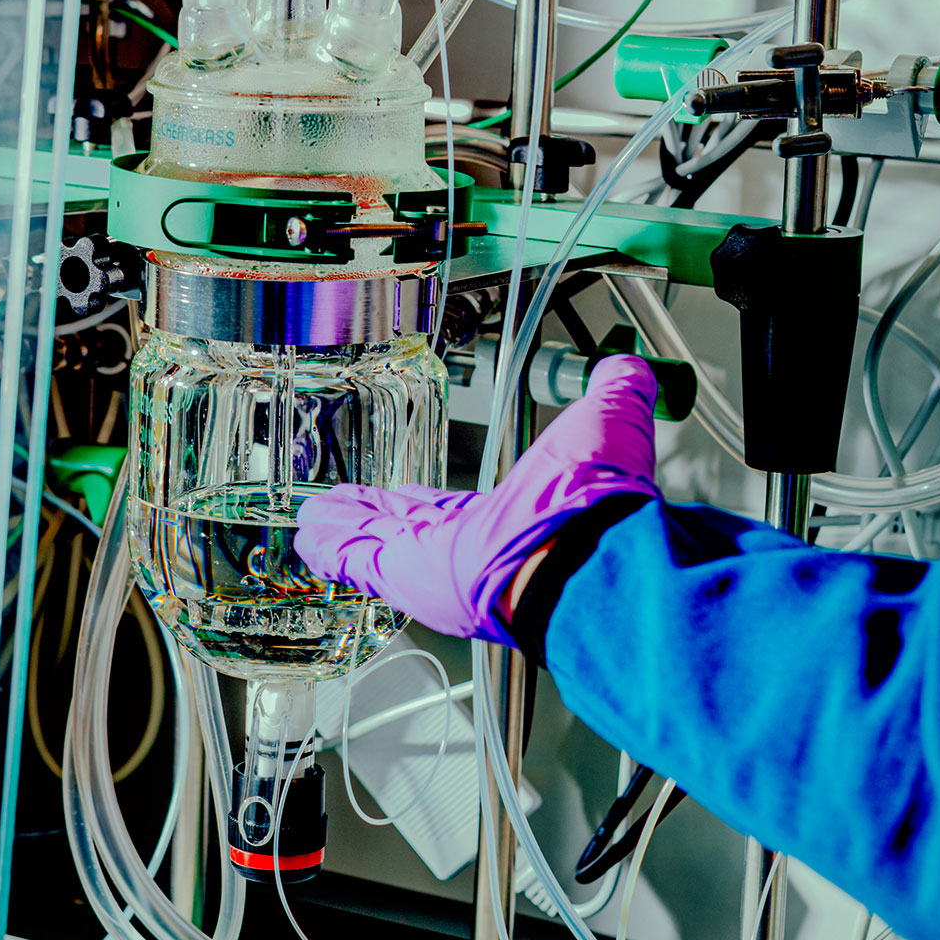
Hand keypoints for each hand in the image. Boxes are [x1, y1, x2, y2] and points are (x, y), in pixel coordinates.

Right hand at [293, 356, 659, 642]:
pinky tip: (310, 539)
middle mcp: (468, 552)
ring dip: (346, 530)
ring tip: (316, 520)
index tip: (406, 498)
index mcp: (508, 523)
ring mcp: (433, 565)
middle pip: (408, 532)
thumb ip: (616, 392)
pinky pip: (360, 559)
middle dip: (377, 519)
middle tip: (348, 510)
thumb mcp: (607, 425)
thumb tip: (629, 367)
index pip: (456, 515)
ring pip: (377, 542)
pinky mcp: (407, 572)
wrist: (585, 550)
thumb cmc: (598, 499)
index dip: (427, 507)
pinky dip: (334, 549)